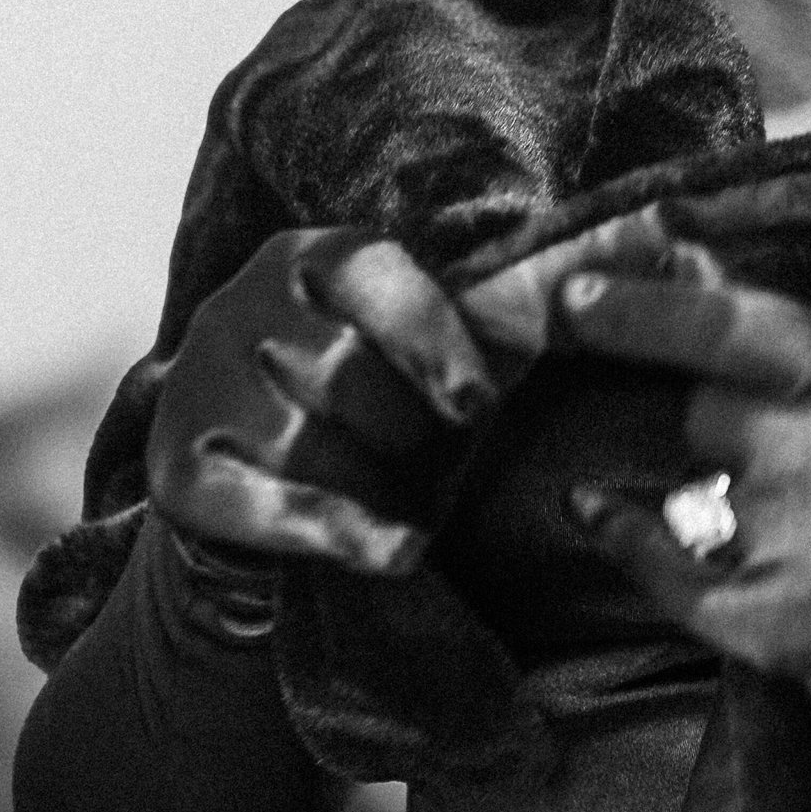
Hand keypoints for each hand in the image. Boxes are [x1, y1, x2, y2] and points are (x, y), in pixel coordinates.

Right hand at [148, 230, 500, 577]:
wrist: (264, 506)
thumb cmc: (380, 420)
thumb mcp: (433, 356)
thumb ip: (508, 317)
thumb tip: (637, 258)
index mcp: (311, 257)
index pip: (373, 277)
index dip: (429, 341)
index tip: (475, 404)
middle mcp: (238, 304)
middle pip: (340, 369)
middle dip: (405, 433)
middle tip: (428, 461)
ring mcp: (196, 383)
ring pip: (306, 440)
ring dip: (375, 486)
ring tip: (403, 503)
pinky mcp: (173, 468)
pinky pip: (268, 504)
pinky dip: (340, 534)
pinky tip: (398, 554)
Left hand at [553, 255, 810, 711]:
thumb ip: (799, 336)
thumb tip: (680, 258)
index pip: (733, 328)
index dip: (644, 313)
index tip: (570, 302)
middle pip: (704, 419)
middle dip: (721, 431)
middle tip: (775, 456)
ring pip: (694, 502)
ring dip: (715, 500)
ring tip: (792, 515)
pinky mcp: (799, 630)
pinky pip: (675, 580)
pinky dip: (635, 545)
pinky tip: (610, 519)